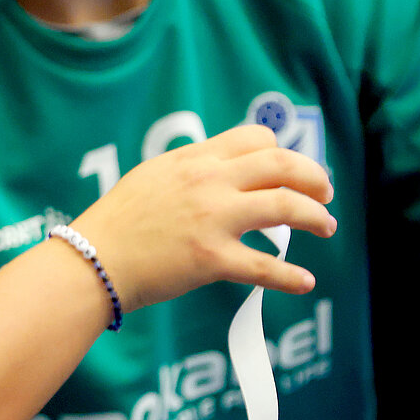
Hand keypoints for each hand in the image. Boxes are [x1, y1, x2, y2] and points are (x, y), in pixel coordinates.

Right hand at [68, 125, 335, 312]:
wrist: (92, 259)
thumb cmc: (118, 222)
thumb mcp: (154, 176)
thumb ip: (192, 170)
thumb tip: (225, 174)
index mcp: (195, 159)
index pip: (256, 139)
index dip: (285, 151)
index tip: (295, 169)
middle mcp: (209, 181)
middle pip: (281, 165)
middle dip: (314, 177)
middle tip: (326, 193)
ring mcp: (212, 219)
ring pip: (284, 206)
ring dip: (316, 216)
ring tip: (327, 226)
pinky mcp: (211, 259)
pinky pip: (265, 266)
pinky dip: (291, 276)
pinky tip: (305, 281)